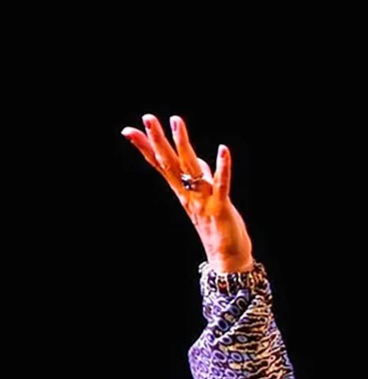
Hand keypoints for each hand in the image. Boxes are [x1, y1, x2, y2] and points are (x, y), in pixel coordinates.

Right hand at [123, 114, 253, 272]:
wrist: (227, 260)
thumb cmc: (217, 229)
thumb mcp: (206, 199)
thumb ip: (201, 179)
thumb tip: (197, 160)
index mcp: (182, 192)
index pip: (160, 166)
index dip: (146, 148)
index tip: (128, 130)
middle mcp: (188, 195)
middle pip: (170, 164)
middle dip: (158, 140)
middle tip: (147, 117)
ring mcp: (203, 201)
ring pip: (190, 168)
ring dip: (183, 144)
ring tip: (176, 121)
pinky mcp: (221, 208)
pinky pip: (221, 184)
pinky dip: (223, 167)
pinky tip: (224, 149)